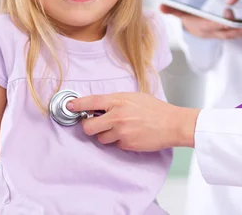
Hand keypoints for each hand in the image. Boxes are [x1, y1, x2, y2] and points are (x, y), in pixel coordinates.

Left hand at [69, 92, 200, 151]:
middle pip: (88, 127)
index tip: (69, 106)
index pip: (91, 102)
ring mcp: (121, 132)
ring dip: (106, 135)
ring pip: (100, 138)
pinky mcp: (126, 144)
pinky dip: (119, 141)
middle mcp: (117, 116)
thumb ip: (116, 101)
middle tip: (96, 124)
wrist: (172, 124)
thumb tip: (99, 106)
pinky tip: (131, 134)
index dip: (77, 105)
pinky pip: (114, 145)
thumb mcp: (135, 97)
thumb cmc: (156, 109)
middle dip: (90, 127)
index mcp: (119, 100)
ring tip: (121, 128)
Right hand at [160, 5, 241, 39]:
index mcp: (205, 26)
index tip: (231, 17)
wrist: (194, 27)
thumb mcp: (180, 12)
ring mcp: (225, 33)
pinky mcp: (232, 32)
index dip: (222, 22)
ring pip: (240, 34)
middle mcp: (216, 32)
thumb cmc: (190, 16)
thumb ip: (172, 9)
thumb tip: (160, 6)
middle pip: (231, 32)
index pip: (214, 25)